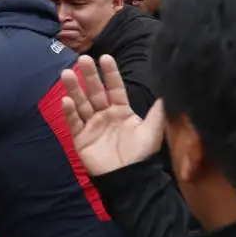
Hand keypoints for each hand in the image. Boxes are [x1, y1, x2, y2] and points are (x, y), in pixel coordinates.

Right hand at [61, 55, 164, 176]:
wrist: (129, 179)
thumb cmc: (141, 154)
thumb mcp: (153, 130)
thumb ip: (159, 110)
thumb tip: (170, 88)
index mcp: (122, 110)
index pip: (115, 87)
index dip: (110, 73)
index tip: (105, 57)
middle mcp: (105, 114)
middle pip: (95, 91)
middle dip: (89, 75)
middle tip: (83, 59)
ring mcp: (92, 125)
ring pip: (81, 103)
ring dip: (74, 88)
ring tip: (66, 73)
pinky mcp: (81, 138)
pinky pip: (74, 122)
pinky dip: (69, 112)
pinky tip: (66, 100)